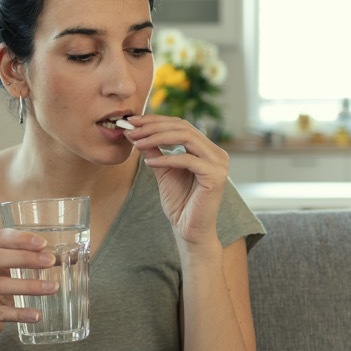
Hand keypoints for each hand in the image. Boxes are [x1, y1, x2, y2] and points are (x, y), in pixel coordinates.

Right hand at [0, 229, 56, 339]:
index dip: (20, 239)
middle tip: (51, 262)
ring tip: (53, 288)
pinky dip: (20, 314)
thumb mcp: (7, 269)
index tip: (43, 243)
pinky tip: (37, 315)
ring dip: (29, 286)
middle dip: (26, 259)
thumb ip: (29, 259)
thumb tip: (71, 256)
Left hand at [123, 115, 228, 243]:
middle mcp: (216, 153)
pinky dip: (166, 159)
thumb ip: (154, 150)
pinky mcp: (215, 176)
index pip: (181, 125)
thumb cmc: (180, 202)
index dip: (156, 120)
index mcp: (207, 149)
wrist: (189, 229)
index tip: (133, 121)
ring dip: (157, 138)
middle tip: (131, 129)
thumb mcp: (163, 170)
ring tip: (137, 143)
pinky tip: (149, 162)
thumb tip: (135, 132)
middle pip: (183, 127)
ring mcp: (218, 163)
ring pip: (186, 138)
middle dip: (154, 127)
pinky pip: (187, 160)